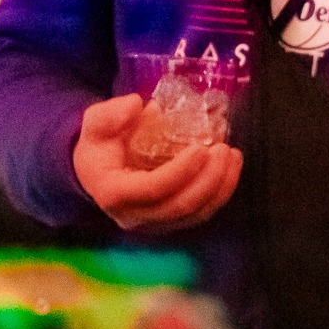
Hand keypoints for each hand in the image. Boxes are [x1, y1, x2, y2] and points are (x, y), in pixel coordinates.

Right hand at [72, 94, 242, 231]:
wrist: (97, 169)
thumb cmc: (99, 144)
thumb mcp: (95, 123)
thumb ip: (109, 114)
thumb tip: (136, 105)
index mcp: (113, 193)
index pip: (153, 189)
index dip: (181, 171)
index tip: (201, 147)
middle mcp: (134, 216)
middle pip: (180, 206)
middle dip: (209, 179)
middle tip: (224, 149)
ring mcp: (153, 223)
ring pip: (195, 214)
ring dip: (220, 186)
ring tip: (232, 155)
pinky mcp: (170, 221)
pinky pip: (200, 214)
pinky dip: (220, 193)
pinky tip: (231, 167)